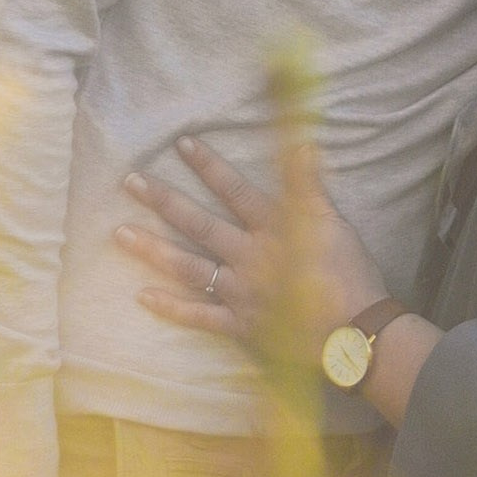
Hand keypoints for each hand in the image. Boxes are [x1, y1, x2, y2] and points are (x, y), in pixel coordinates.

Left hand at [116, 135, 385, 363]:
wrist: (357, 333)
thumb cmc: (351, 275)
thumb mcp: (335, 222)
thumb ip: (310, 184)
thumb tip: (302, 143)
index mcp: (275, 228)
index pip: (235, 190)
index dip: (209, 166)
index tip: (181, 144)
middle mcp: (250, 256)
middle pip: (199, 224)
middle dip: (163, 201)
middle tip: (129, 182)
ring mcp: (241, 292)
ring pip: (189, 267)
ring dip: (153, 249)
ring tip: (119, 234)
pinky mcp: (241, 324)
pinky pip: (200, 316)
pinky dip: (171, 308)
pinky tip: (142, 296)